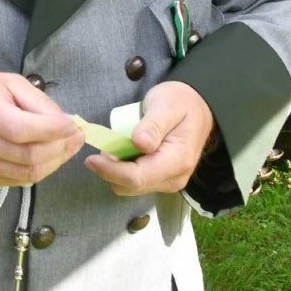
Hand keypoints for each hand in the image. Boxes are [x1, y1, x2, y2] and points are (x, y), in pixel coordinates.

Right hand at [0, 71, 83, 186]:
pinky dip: (43, 169)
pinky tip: (51, 155)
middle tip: (77, 135)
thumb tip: (66, 124)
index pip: (20, 129)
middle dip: (60, 147)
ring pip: (29, 173)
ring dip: (56, 161)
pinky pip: (22, 180)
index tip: (72, 124)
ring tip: (69, 145)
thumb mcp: (11, 82)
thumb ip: (39, 102)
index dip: (51, 130)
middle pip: (27, 155)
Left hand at [85, 81, 214, 195]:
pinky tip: (121, 153)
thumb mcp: (167, 105)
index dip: (111, 171)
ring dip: (115, 171)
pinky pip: (135, 182)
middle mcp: (174, 178)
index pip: (138, 177)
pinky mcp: (161, 180)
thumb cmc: (181, 102)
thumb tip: (139, 144)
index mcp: (178, 160)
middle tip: (101, 147)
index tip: (91, 159)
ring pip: (131, 187)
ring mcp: (168, 181)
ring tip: (113, 147)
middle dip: (110, 171)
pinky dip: (122, 170)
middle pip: (132, 186)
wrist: (198, 108)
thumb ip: (153, 125)